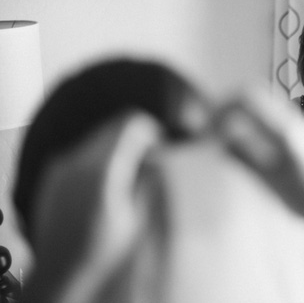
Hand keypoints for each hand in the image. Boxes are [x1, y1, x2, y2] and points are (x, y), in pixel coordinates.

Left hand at [29, 112, 162, 301]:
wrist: (61, 270)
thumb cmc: (101, 248)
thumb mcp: (137, 215)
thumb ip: (149, 178)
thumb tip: (159, 155)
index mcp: (103, 168)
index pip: (130, 123)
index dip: (150, 132)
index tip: (159, 148)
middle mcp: (78, 161)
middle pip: (113, 128)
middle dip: (134, 140)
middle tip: (146, 164)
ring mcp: (62, 166)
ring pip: (98, 139)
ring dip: (116, 150)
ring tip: (125, 180)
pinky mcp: (53, 175)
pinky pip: (82, 154)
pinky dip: (98, 160)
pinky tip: (104, 187)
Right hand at [216, 88, 303, 221]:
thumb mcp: (270, 180)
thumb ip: (243, 155)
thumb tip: (218, 136)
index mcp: (284, 128)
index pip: (246, 97)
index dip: (220, 107)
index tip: (206, 127)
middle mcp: (293, 120)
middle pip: (253, 93)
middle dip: (227, 105)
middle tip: (210, 128)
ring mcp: (298, 124)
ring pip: (263, 102)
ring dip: (240, 111)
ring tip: (224, 135)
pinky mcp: (301, 133)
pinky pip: (271, 114)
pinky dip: (252, 119)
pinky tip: (246, 141)